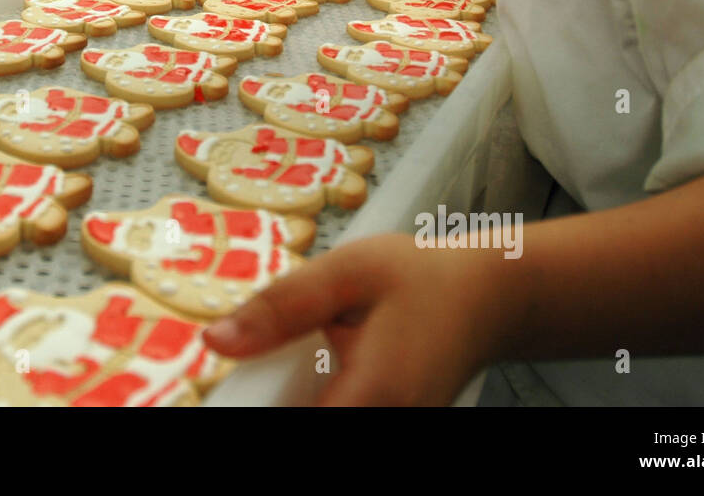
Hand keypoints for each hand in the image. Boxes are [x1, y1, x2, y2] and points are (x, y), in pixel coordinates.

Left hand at [202, 233, 503, 405]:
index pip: (290, 427)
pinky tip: (322, 371)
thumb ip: (280, 307)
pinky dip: (314, 399)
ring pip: (313, 423)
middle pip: (300, 430)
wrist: (487, 299)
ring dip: (290, 399)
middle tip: (272, 363)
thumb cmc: (425, 280)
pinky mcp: (386, 429)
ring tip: (304, 360)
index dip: (253, 406)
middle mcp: (384, 428)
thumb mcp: (347, 272)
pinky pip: (332, 417)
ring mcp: (388, 432)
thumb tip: (217, 341)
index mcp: (372, 397)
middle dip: (268, 399)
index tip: (232, 388)